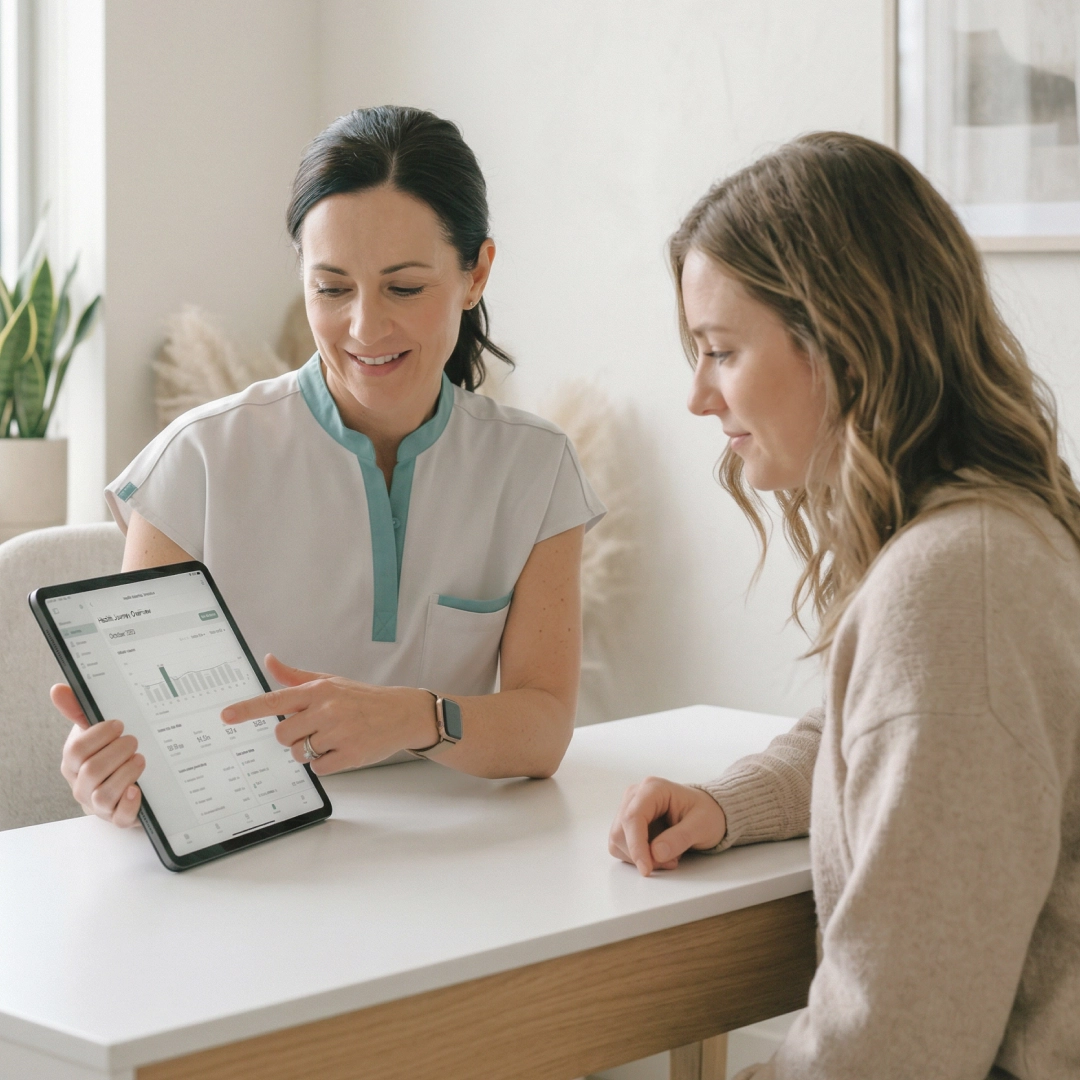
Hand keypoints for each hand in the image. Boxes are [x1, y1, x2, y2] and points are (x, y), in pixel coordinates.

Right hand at [52, 684, 143, 826]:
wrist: (123, 784)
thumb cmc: (107, 753)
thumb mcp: (94, 731)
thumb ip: (79, 711)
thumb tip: (59, 689)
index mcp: (73, 763)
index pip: (77, 750)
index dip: (100, 735)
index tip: (120, 723)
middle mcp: (82, 785)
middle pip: (92, 771)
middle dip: (117, 752)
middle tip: (135, 740)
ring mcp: (98, 804)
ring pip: (105, 794)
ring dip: (126, 773)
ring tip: (141, 759)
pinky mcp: (118, 817)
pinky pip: (120, 817)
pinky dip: (130, 804)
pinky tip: (139, 789)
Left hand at [220, 655, 437, 773]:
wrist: (403, 713)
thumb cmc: (363, 699)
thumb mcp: (332, 682)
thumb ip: (296, 677)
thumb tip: (269, 660)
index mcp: (319, 690)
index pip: (276, 701)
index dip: (248, 709)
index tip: (226, 716)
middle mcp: (327, 709)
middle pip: (283, 735)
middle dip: (293, 737)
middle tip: (315, 730)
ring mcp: (339, 733)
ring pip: (299, 753)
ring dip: (310, 751)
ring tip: (333, 738)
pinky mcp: (350, 755)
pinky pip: (319, 768)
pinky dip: (326, 764)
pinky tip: (342, 750)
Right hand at [609, 776, 726, 876]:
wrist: (707, 812)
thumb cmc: (706, 813)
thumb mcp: (702, 826)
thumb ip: (679, 838)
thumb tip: (655, 853)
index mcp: (653, 788)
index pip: (633, 817)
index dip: (636, 845)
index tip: (646, 868)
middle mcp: (635, 795)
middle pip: (621, 831)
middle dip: (641, 854)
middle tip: (671, 861)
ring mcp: (629, 808)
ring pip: (618, 840)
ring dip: (640, 856)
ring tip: (669, 856)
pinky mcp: (627, 823)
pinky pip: (621, 846)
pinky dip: (638, 856)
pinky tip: (659, 853)